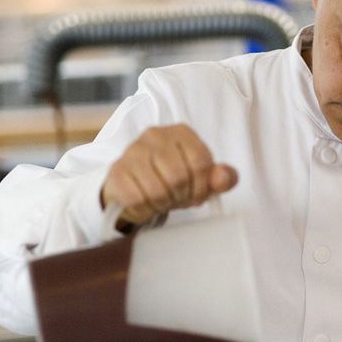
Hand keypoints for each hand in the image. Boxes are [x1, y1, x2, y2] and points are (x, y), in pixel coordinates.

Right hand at [101, 124, 237, 227]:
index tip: (197, 195)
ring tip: (162, 200)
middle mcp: (155, 135)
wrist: (134, 186)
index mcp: (181, 133)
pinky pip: (137, 198)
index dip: (202, 187)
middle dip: (181, 196)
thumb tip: (224, 178)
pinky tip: (146, 202)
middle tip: (177, 199)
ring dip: (163, 203)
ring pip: (157, 189)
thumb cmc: (170, 179)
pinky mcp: (116, 170)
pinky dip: (145, 208)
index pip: (201, 162)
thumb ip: (219, 177)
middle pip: (179, 177)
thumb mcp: (200, 179)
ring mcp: (133, 150)